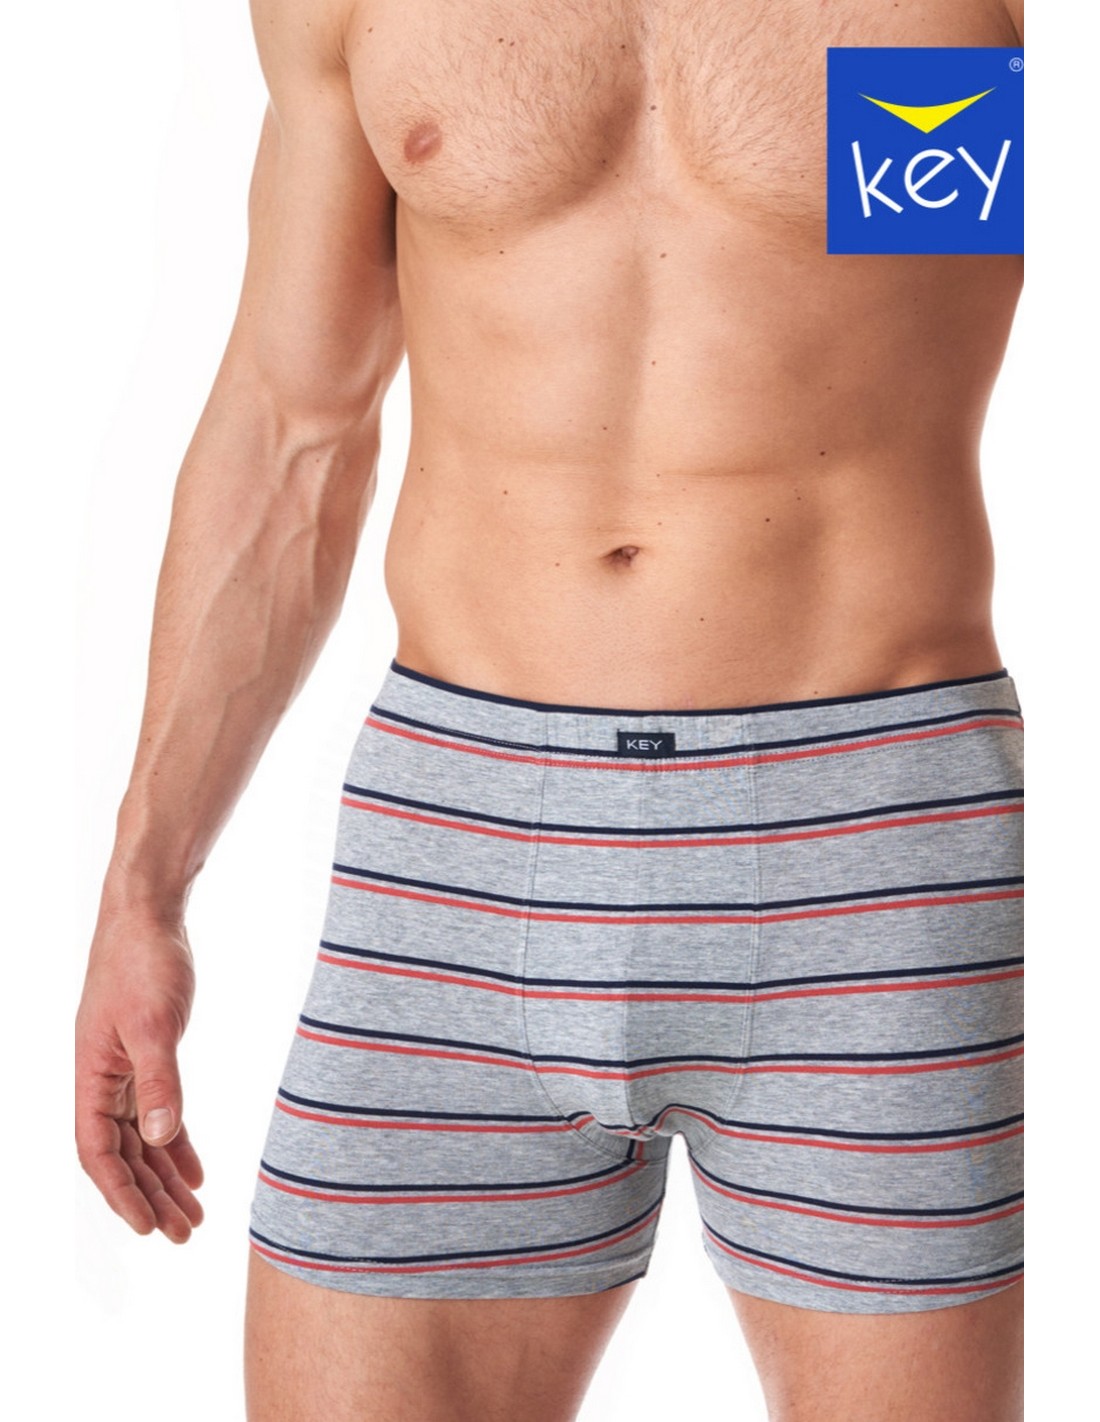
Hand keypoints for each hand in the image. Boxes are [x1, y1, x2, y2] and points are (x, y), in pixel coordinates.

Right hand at [75, 911, 203, 1242]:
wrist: (148, 916)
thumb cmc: (143, 962)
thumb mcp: (155, 1024)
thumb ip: (158, 1082)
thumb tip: (161, 1138)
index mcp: (90, 1075)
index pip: (98, 1151)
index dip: (121, 1192)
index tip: (149, 1227)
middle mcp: (102, 1079)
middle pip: (122, 1154)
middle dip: (150, 1196)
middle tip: (184, 1234)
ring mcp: (123, 1068)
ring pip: (141, 1138)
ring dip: (165, 1176)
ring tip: (194, 1214)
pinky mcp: (147, 1055)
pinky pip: (157, 1112)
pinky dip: (175, 1141)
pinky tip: (195, 1169)